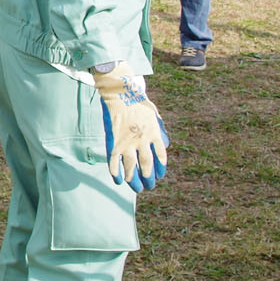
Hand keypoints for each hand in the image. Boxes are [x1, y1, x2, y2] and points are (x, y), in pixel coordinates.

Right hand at [91, 62, 168, 192]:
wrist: (120, 91)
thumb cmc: (137, 101)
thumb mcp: (154, 115)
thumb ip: (160, 131)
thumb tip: (165, 144)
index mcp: (154, 133)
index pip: (160, 157)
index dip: (160, 168)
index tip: (158, 176)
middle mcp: (142, 140)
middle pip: (147, 166)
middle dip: (148, 178)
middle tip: (148, 186)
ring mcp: (127, 142)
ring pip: (131, 167)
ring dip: (134, 180)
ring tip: (136, 188)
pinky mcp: (113, 141)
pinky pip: (114, 161)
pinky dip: (116, 172)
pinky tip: (118, 180)